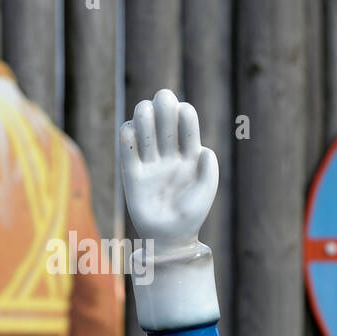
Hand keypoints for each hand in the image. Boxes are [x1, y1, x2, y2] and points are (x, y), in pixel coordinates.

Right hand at [118, 89, 217, 252]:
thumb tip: (205, 150)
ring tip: (146, 108)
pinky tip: (131, 129)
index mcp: (190, 157)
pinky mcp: (132, 174)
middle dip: (164, 107)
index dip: (185, 116)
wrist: (170, 237)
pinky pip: (127, 151)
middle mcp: (169, 156)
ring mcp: (150, 163)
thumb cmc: (192, 215)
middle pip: (164, 124)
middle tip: (163, 96)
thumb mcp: (205, 194)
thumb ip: (209, 172)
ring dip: (144, 116)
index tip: (184, 110)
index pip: (187, 129)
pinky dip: (127, 137)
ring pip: (145, 132)